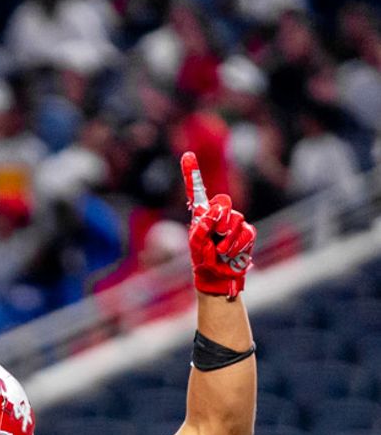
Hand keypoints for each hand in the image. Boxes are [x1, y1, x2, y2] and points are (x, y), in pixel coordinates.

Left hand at [182, 152, 255, 298]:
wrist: (217, 280)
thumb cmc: (203, 262)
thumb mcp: (197, 244)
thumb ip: (203, 225)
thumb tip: (214, 210)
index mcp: (202, 216)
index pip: (197, 191)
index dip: (192, 173)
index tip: (187, 155)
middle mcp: (219, 216)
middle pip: (223, 204)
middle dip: (218, 221)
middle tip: (214, 237)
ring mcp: (234, 223)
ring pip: (235, 219)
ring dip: (227, 239)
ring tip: (221, 253)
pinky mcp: (247, 234)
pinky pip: (246, 232)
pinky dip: (237, 245)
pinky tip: (230, 255)